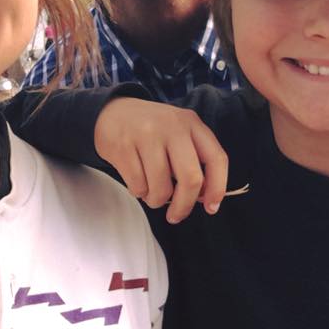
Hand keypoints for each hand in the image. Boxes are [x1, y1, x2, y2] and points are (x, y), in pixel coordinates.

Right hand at [93, 97, 227, 222]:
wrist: (111, 112)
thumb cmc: (150, 130)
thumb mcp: (178, 134)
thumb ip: (194, 160)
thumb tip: (204, 197)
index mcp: (191, 123)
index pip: (216, 159)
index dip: (218, 188)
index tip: (212, 208)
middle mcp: (172, 126)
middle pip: (191, 178)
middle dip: (184, 205)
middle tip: (175, 216)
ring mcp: (146, 135)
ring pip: (161, 188)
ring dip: (156, 200)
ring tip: (150, 192)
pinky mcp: (124, 146)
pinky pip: (138, 186)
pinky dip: (138, 192)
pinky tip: (136, 180)